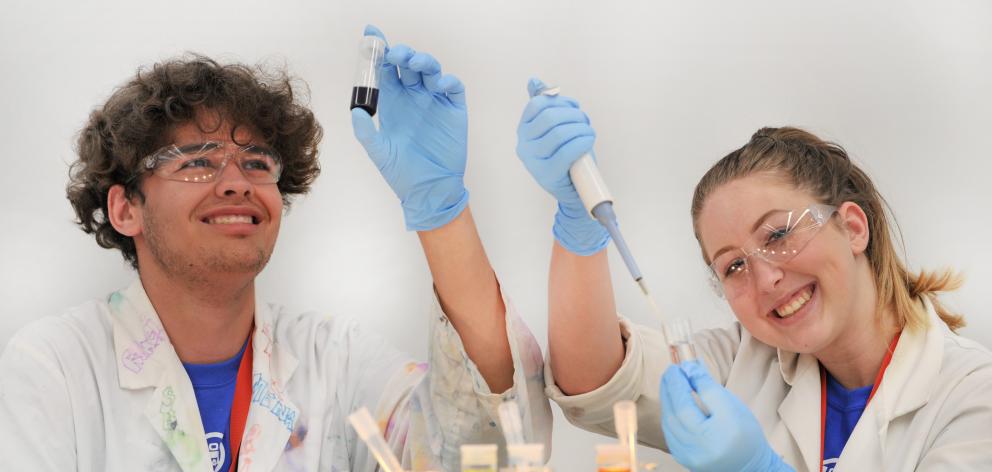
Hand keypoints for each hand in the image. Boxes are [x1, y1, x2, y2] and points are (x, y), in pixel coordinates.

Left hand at [351, 25, 468, 230]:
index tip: (371, 35)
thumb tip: (355, 110)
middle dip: (401, 53)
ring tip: (415, 63)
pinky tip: (438, 84)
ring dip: (423, 61)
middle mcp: (413, 97)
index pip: (384, 69)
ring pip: (430, 70)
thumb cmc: (402, 172)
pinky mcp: (454, 109)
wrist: (428, 190)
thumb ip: (365, 131)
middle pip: (407, 64)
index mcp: (392, 101)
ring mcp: (434, 101)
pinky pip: (453, 87)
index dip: (378, 51)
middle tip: (395, 54)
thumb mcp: (378, 152)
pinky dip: (447, 80)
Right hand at [515, 77, 608, 254]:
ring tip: (588, 133)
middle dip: (574, 115)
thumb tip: (534, 81)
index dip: (561, 102)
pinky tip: (588, 142)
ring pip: (560, 131)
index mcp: (523, 130)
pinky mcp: (547, 174)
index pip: (538, 104)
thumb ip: (545, 105)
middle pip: (551, 116)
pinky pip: (568, 150)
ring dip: (582, 128)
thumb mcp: (555, 129)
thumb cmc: (567, 157)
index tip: (574, 109)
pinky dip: (583, 142)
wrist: (574, 192)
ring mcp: (533, 161)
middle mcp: (523, 145)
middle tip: (585, 122)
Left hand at [660, 361, 793, 471]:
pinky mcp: (683, 458)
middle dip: (673, 386)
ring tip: (670, 381)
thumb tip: (690, 368)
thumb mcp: (735, 407)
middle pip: (681, 410)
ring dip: (667, 397)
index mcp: (728, 430)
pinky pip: (669, 431)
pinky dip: (668, 413)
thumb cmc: (744, 434)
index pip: (706, 397)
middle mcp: (708, 446)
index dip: (689, 379)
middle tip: (672, 370)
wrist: (747, 466)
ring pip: (670, 420)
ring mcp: (693, 455)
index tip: (683, 365)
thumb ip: (711, 388)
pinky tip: (670, 401)